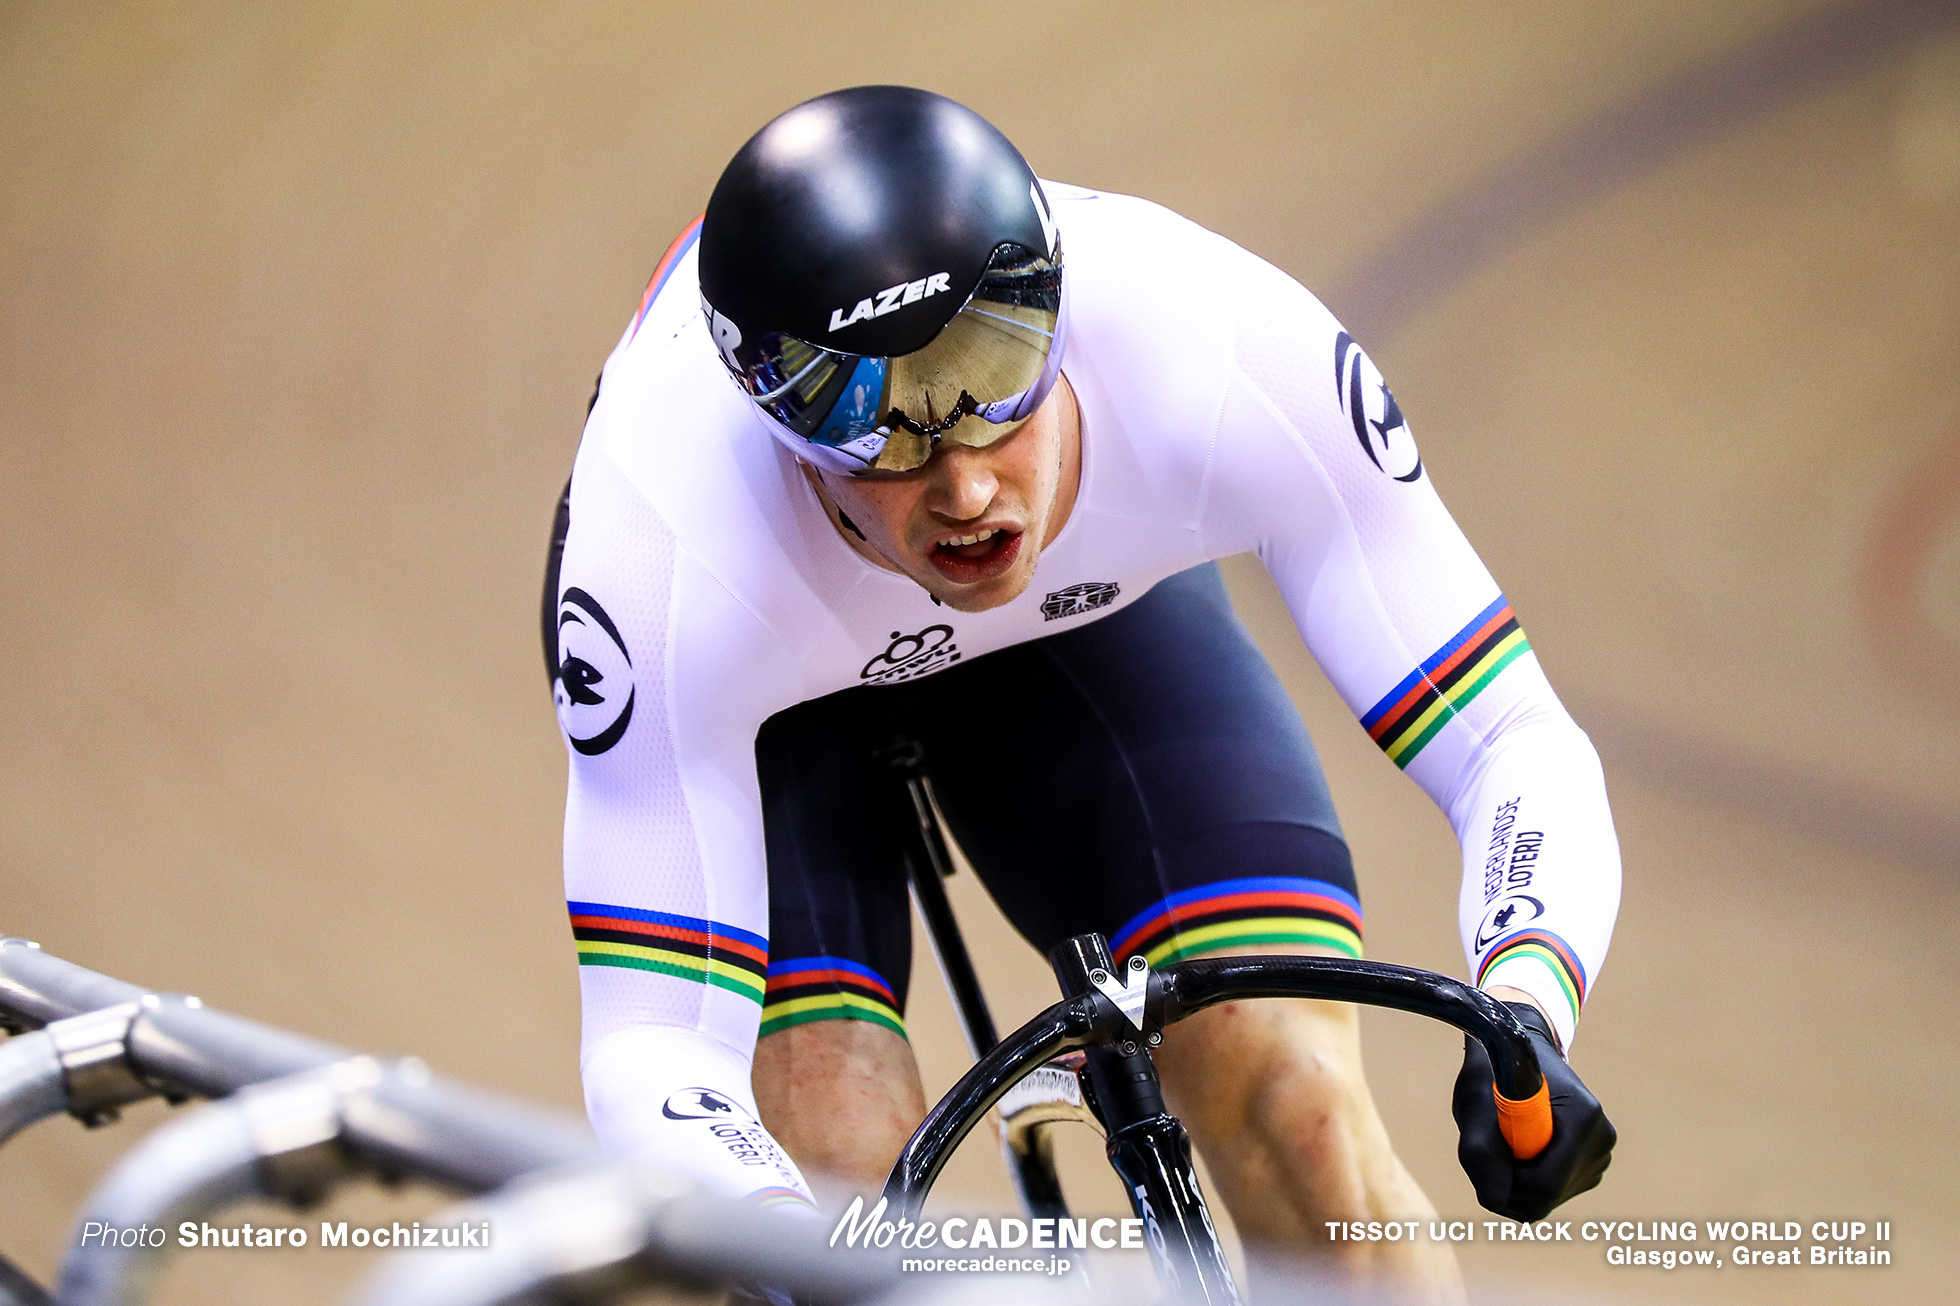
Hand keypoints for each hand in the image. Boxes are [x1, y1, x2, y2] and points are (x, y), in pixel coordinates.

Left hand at [1452, 1002, 1614, 1221]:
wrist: (1516, 1054)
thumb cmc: (1495, 1072)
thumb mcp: (1476, 1103)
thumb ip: (1480, 1154)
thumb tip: (1493, 1201)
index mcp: (1583, 1118)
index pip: (1546, 1184)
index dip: (1507, 1183)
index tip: (1485, 1157)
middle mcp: (1601, 1140)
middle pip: (1548, 1196)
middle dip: (1509, 1184)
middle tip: (1487, 1149)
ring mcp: (1600, 1155)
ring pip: (1548, 1199)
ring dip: (1515, 1182)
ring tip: (1504, 1140)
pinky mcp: (1590, 1165)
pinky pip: (1552, 1193)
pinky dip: (1526, 1181)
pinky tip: (1518, 1149)